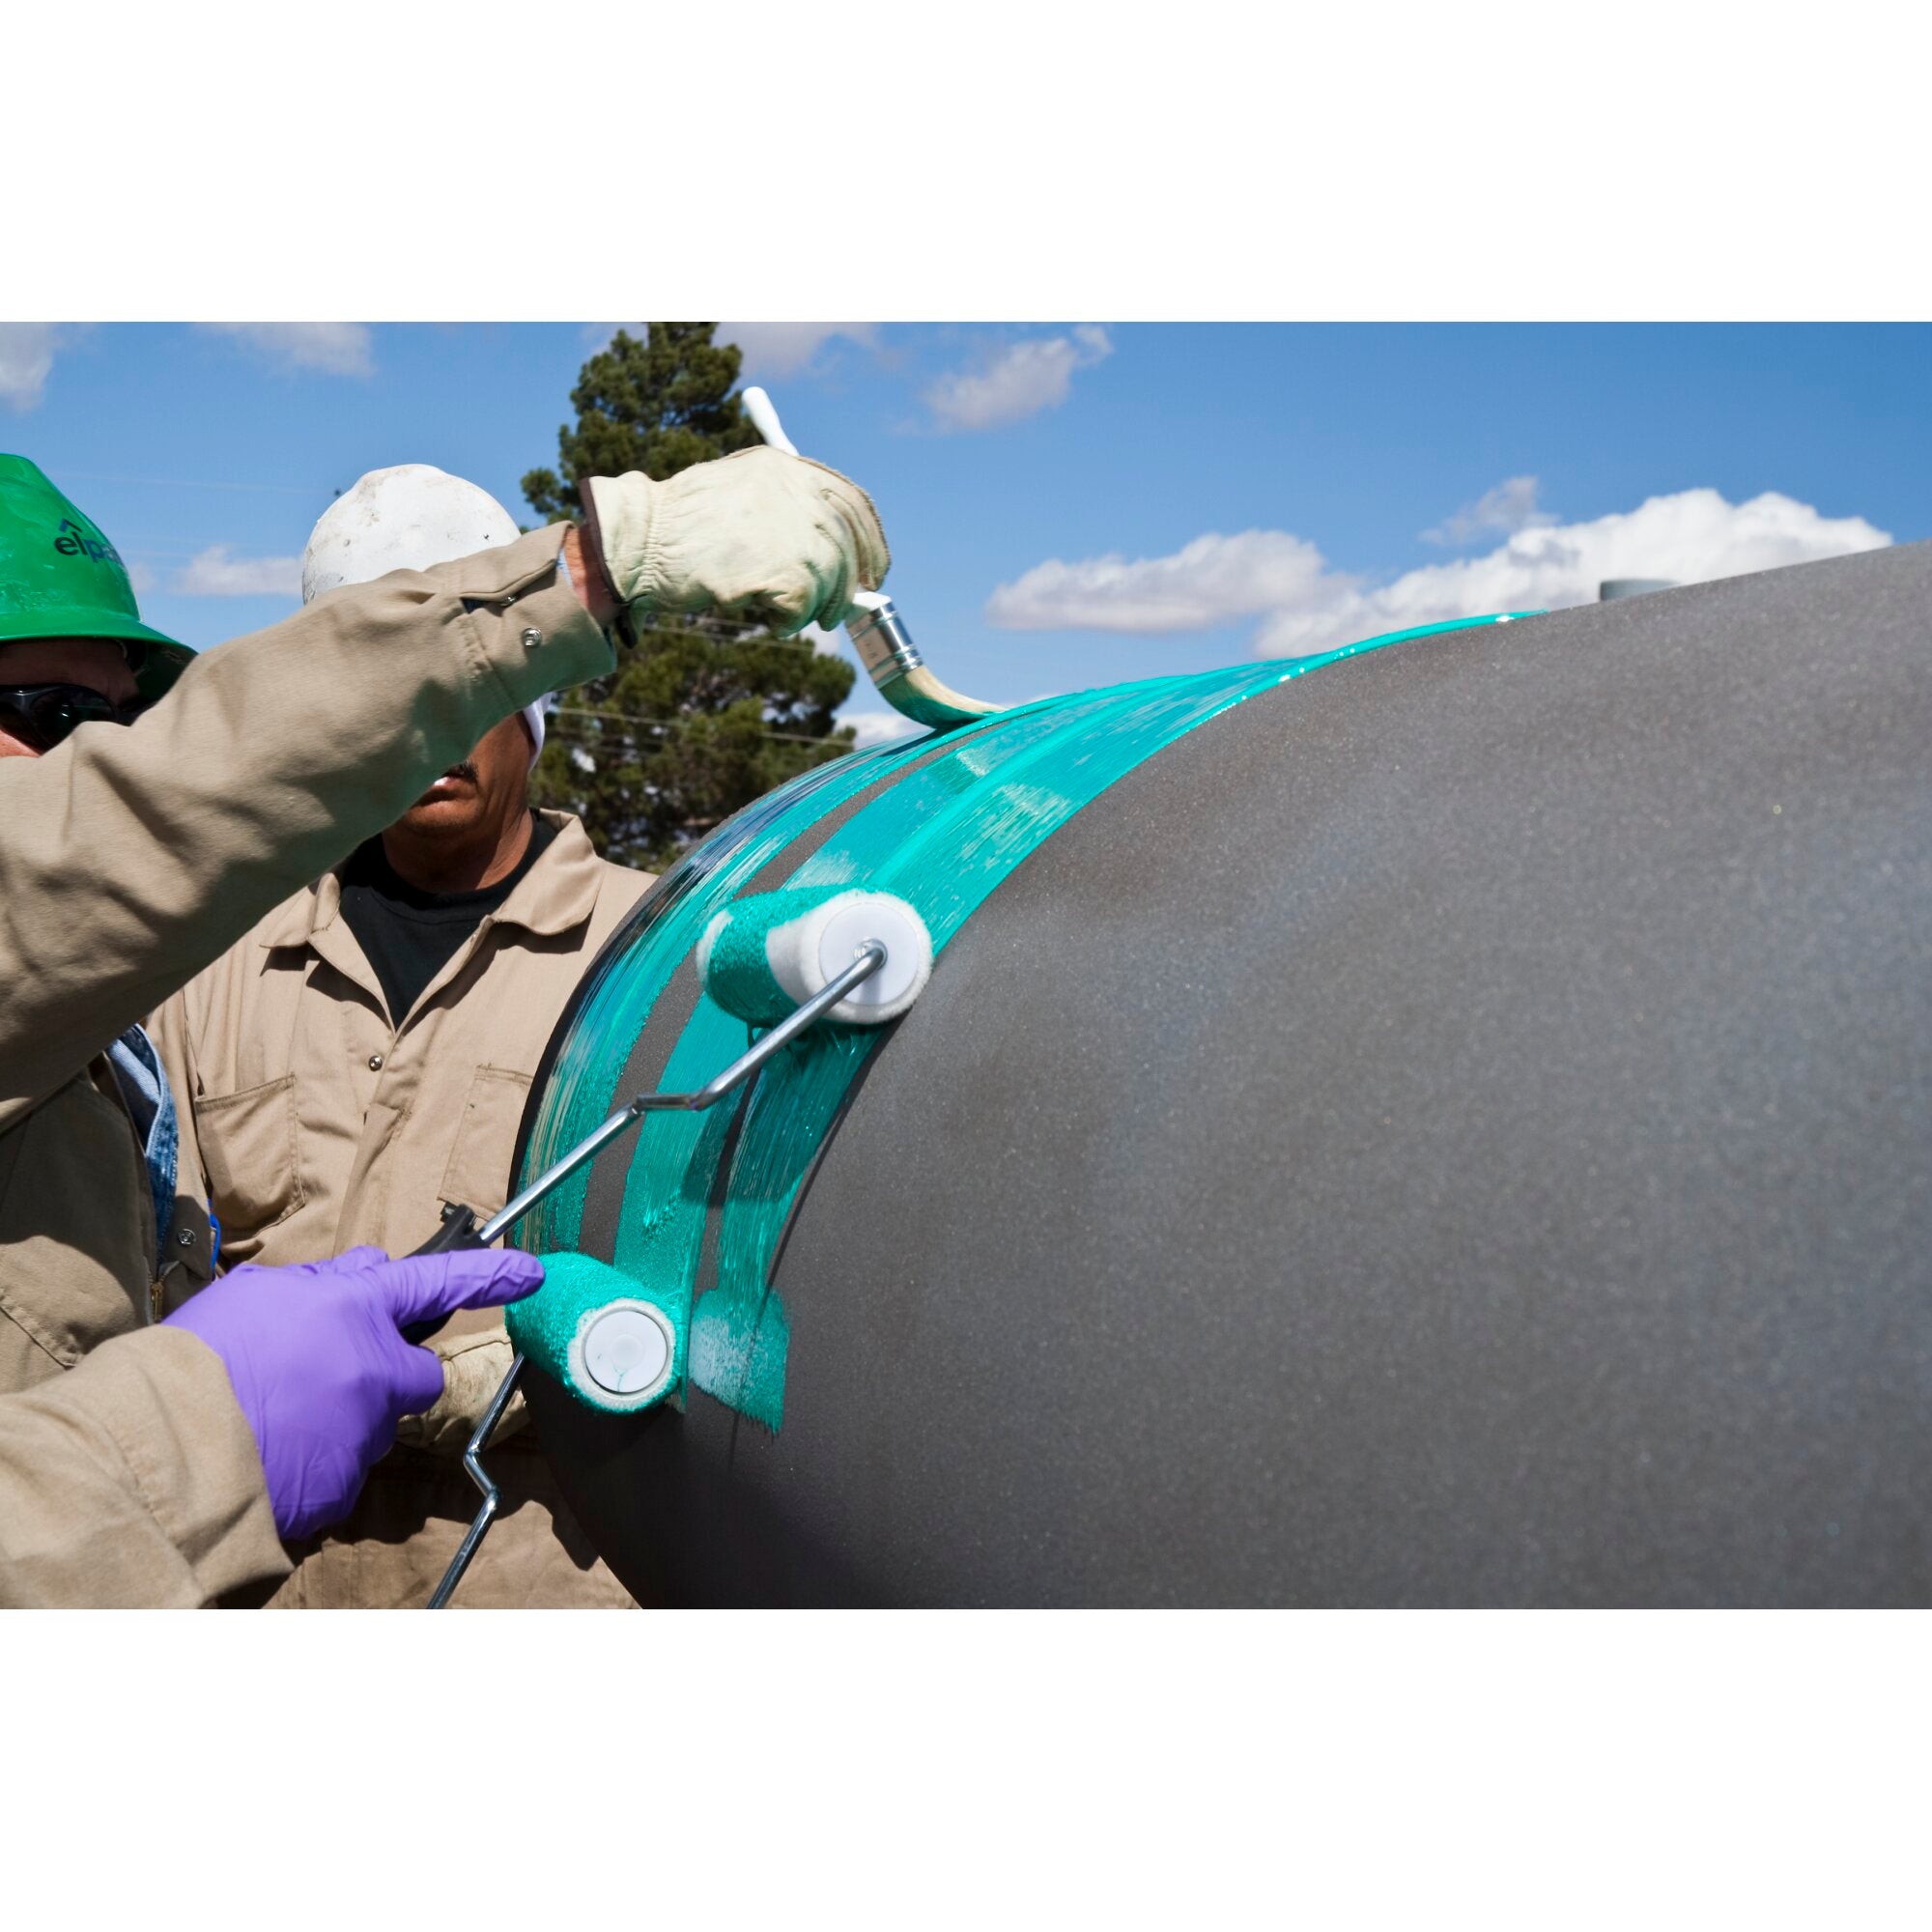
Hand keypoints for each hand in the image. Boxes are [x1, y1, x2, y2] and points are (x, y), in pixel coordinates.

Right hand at [164, 1245, 541, 1538]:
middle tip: (329, 1382)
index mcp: (353, 1310)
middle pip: (416, 1375)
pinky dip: (313, 1469)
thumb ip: (321, 1284)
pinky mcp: (344, 1489)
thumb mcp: (254, 1296)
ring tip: (270, 1424)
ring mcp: (364, 1433)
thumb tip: (365, 1268)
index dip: (487, 1277)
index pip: (436, 1283)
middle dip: (390, 1376)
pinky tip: (267, 1461)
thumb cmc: (196, 1362)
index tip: (530, 1273)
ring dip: (339, 1424)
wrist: (158, 1449)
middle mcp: (375, 1370)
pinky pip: (339, 1475)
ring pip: (371, 1427)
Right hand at [580, 446, 889, 636]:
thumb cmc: (678, 527)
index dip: (869, 541)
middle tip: (838, 613)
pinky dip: (788, 621)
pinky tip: (763, 615)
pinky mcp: (778, 570)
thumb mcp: (738, 494)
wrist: (637, 540)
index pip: (852, 501)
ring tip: (780, 612)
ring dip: (814, 607)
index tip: (873, 570)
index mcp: (784, 468)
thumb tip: (840, 559)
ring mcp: (788, 530)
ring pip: (831, 580)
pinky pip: (803, 608)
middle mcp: (793, 491)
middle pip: (848, 545)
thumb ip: (786, 512)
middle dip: (850, 586)